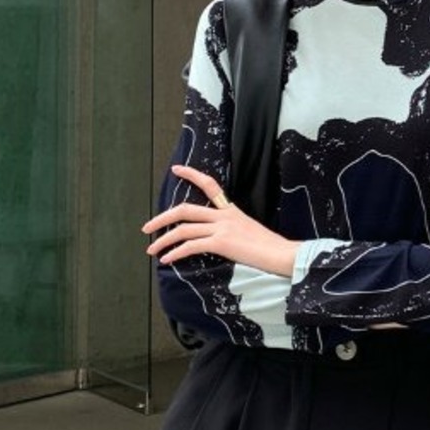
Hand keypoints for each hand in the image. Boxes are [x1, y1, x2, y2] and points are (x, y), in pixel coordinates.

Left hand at [144, 166, 297, 277]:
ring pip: (183, 229)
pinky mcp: (221, 242)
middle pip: (185, 210)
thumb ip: (231, 231)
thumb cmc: (269, 248)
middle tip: (147, 227)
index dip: (191, 175)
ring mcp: (222, 228)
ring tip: (152, 249)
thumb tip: (214, 240)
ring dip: (163, 240)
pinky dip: (175, 253)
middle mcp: (224, 215)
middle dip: (162, 218)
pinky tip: (167, 260)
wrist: (282, 255)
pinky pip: (191, 246)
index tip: (176, 169)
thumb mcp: (249, 232)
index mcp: (231, 210)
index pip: (210, 185)